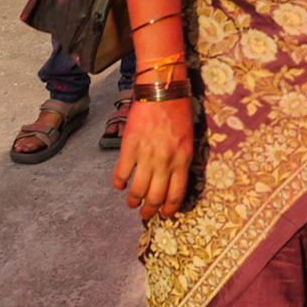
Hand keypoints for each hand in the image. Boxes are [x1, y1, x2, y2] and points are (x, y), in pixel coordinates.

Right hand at [113, 98, 193, 220]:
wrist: (163, 91)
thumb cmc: (178, 111)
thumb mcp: (188, 139)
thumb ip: (181, 159)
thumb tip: (174, 177)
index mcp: (182, 160)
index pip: (176, 193)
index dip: (169, 208)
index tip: (165, 215)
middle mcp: (165, 162)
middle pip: (156, 196)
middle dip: (150, 210)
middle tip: (145, 214)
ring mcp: (146, 156)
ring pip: (137, 190)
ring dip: (133, 201)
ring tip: (131, 204)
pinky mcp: (129, 148)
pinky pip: (121, 173)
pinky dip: (118, 183)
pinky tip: (118, 186)